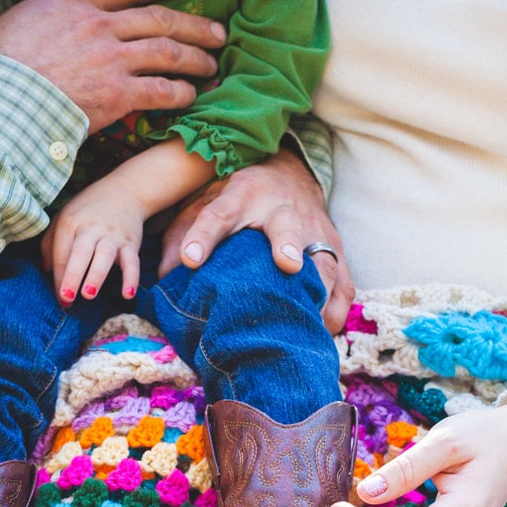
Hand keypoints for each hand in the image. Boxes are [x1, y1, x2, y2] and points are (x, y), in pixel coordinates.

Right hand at [0, 0, 225, 131]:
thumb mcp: (24, 19)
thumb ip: (56, 15)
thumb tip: (65, 18)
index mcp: (75, 2)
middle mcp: (99, 26)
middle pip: (159, 18)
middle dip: (194, 25)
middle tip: (217, 31)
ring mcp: (111, 59)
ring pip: (167, 51)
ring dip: (195, 58)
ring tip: (211, 64)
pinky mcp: (117, 94)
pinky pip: (161, 90)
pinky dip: (180, 92)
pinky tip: (191, 96)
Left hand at [41, 179, 147, 302]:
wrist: (126, 190)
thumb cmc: (89, 208)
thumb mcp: (64, 215)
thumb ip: (50, 242)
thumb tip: (47, 270)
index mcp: (70, 222)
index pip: (61, 253)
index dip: (59, 277)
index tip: (59, 299)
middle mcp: (91, 228)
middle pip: (80, 253)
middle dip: (72, 275)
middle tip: (66, 297)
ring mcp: (112, 235)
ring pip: (104, 256)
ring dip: (96, 276)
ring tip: (88, 295)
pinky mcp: (130, 242)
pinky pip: (132, 262)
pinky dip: (131, 278)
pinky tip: (128, 295)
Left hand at [158, 150, 353, 331]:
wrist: (289, 175)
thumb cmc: (239, 198)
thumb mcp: (205, 202)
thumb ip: (182, 234)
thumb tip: (163, 278)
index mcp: (243, 195)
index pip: (217, 214)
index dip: (202, 235)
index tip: (190, 258)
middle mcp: (282, 210)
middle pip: (286, 226)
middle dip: (288, 243)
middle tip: (287, 264)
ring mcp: (315, 230)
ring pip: (322, 261)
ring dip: (316, 291)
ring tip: (302, 324)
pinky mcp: (336, 250)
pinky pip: (343, 284)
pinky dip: (335, 309)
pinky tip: (320, 332)